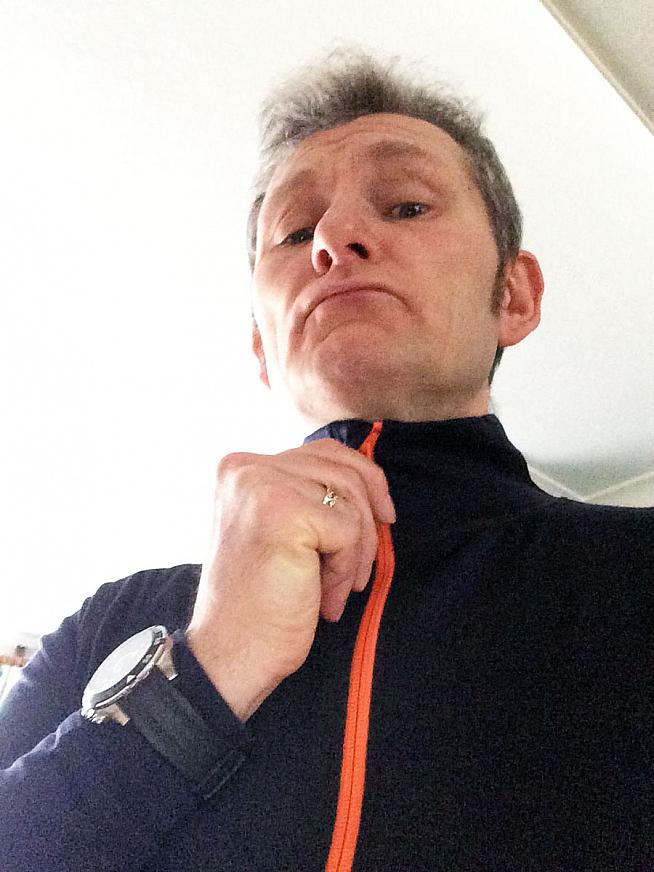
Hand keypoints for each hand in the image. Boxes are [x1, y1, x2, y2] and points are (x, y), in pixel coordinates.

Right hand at [185, 438, 395, 721]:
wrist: (229, 656)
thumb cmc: (259, 601)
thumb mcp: (280, 530)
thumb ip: (307, 494)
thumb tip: (371, 479)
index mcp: (240, 467)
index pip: (323, 451)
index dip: (363, 483)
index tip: (383, 517)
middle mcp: (245, 467)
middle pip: (344, 469)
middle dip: (367, 521)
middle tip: (357, 572)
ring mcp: (261, 485)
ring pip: (351, 498)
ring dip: (357, 551)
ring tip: (337, 589)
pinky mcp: (283, 512)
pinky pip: (349, 529)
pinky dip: (347, 569)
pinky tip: (325, 598)